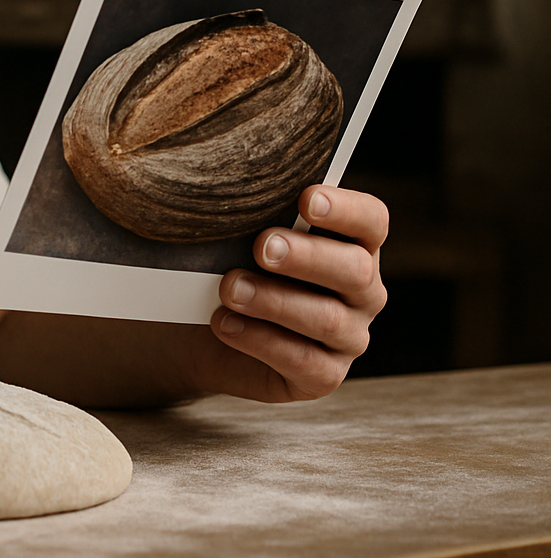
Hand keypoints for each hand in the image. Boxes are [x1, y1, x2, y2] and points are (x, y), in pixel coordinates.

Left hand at [204, 185, 387, 401]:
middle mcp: (362, 291)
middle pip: (354, 270)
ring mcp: (349, 336)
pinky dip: (260, 339)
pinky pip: (302, 360)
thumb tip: (232, 197)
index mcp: (353, 245)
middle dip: (307, 256)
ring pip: (327, 318)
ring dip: (274, 300)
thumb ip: (255, 218)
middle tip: (263, 247)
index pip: (371, 220)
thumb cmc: (232, 268)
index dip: (346, 209)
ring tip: (231, 287)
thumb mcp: (242, 239)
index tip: (306, 199)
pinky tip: (225, 323)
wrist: (202, 332)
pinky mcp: (323, 375)